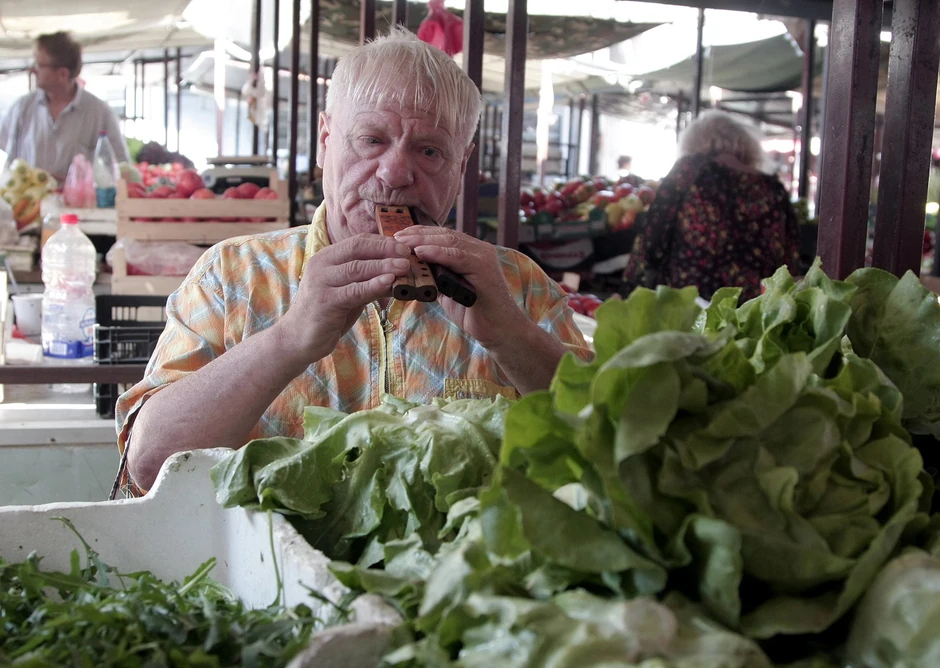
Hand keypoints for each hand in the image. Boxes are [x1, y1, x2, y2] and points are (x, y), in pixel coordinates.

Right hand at [276, 233, 411, 363]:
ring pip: (357, 268)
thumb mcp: (350, 292)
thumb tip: (398, 274)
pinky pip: (353, 290)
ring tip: (404, 267)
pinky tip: (388, 282)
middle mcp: (321, 265)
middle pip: (357, 249)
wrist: (298, 338)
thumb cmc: (327, 314)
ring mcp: (321, 282)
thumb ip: (368, 281)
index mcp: (326, 258)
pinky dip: (373, 285)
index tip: (403, 246)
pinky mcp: (325, 301)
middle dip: (385, 250)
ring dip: (383, 266)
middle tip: (407, 254)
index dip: (382, 242)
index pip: (357, 242)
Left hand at [394, 225, 525, 348]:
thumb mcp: (450, 291)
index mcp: (472, 252)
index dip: (421, 233)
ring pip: (450, 242)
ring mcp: (483, 257)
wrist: (501, 331)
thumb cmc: (476, 313)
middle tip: (396, 236)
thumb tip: (413, 269)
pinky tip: (421, 252)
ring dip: (424, 241)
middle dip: (418, 234)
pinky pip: (457, 257)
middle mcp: (479, 250)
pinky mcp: (484, 269)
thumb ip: (437, 276)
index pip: (444, 235)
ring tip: (403, 242)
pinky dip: (437, 253)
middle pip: (445, 235)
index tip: (399, 236)